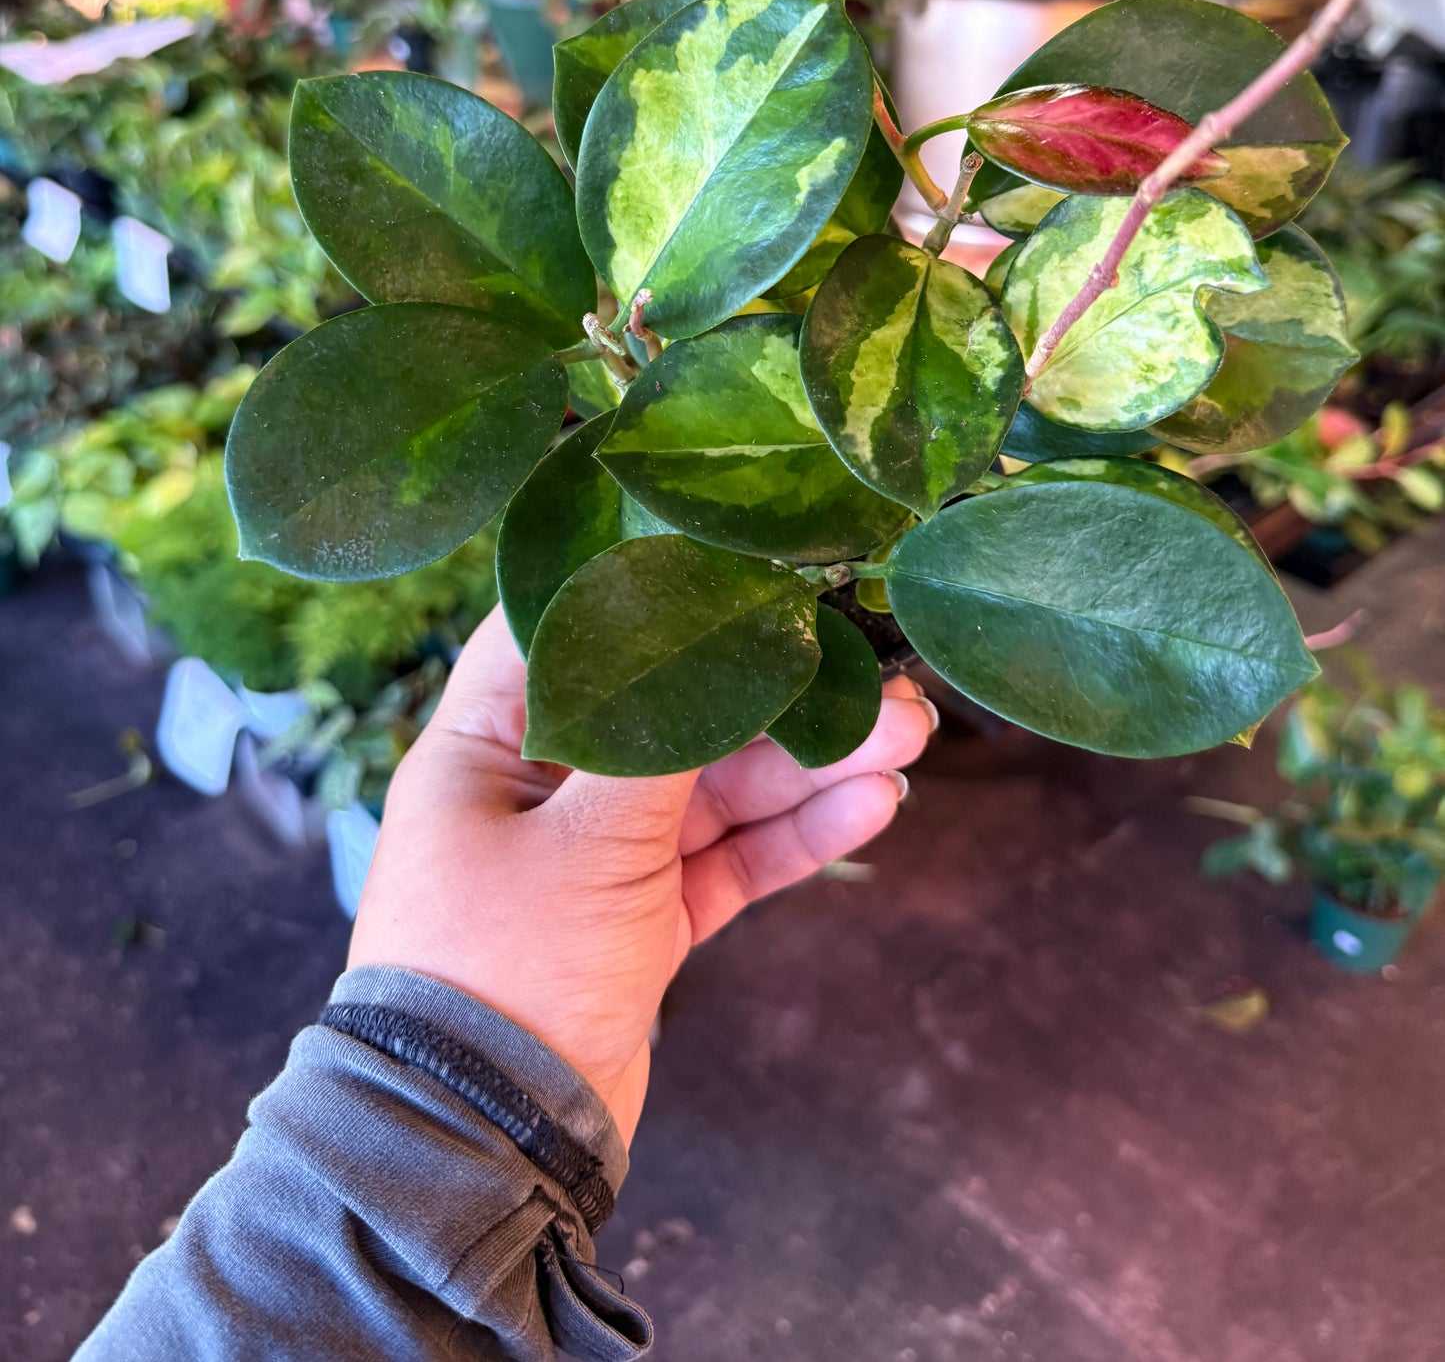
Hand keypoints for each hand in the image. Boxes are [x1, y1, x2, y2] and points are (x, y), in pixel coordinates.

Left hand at [350, 605, 935, 1143]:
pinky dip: (794, 837)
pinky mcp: (645, 921)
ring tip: (906, 735)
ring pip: (715, 791)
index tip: (744, 560)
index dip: (652, 593)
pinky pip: (728, 860)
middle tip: (875, 673)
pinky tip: (870, 805)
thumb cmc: (502, 970)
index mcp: (486, 748)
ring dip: (807, 766)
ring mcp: (597, 858)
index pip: (565, 635)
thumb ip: (662, 737)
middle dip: (774, 698)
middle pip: (670, 717)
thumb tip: (724, 635)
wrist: (484, 1147)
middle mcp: (540, 791)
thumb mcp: (587, 840)